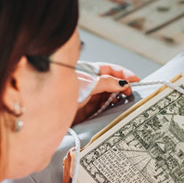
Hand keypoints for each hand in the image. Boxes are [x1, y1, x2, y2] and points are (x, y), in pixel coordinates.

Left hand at [63, 64, 139, 182]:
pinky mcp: (85, 112)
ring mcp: (87, 98)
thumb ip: (106, 82)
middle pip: (109, 83)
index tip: (135, 79)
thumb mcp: (88, 84)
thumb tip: (122, 82)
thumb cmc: (62, 91)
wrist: (47, 112)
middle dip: (122, 87)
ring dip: (117, 99)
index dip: (123, 73)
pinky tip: (116, 111)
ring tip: (127, 102)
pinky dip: (109, 109)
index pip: (109, 70)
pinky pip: (101, 109)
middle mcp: (88, 84)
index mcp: (88, 73)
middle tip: (132, 93)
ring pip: (107, 96)